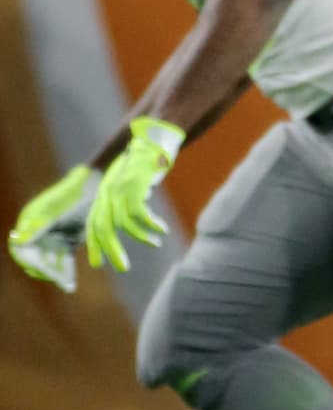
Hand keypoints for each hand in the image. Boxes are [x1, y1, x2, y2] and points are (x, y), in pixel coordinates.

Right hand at [8, 164, 100, 293]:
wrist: (99, 184)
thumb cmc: (76, 193)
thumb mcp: (58, 210)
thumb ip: (38, 225)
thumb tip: (16, 241)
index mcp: (30, 220)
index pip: (19, 248)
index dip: (28, 261)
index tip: (43, 271)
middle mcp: (38, 230)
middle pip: (34, 258)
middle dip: (45, 271)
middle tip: (60, 280)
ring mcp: (53, 235)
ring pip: (49, 262)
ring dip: (56, 274)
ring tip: (68, 284)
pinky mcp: (67, 240)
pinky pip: (63, 260)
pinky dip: (67, 271)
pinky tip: (71, 284)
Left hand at [85, 119, 184, 272]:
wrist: (153, 142)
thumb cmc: (144, 166)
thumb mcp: (128, 185)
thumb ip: (122, 202)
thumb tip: (124, 224)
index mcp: (103, 194)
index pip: (93, 224)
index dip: (94, 245)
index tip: (98, 263)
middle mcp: (107, 193)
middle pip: (103, 228)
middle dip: (112, 250)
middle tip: (123, 267)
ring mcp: (120, 189)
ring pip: (123, 223)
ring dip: (140, 237)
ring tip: (155, 243)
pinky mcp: (134, 186)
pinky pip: (140, 213)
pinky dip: (151, 224)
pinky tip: (162, 229)